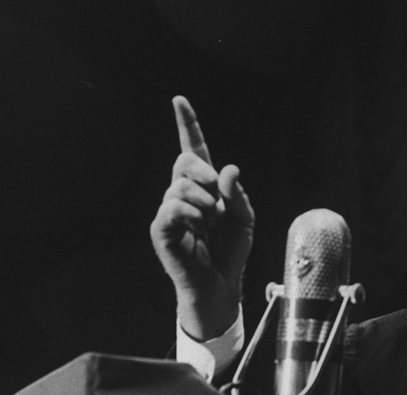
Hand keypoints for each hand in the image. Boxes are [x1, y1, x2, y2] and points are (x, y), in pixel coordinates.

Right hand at [150, 96, 254, 340]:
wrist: (222, 282)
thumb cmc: (231, 249)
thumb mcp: (245, 217)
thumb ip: (238, 192)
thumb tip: (228, 168)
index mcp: (204, 187)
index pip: (193, 150)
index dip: (187, 125)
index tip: (179, 100)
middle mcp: (182, 193)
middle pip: (184, 161)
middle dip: (206, 175)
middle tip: (219, 203)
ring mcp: (169, 209)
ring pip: (181, 186)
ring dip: (205, 204)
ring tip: (210, 225)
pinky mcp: (161, 228)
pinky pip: (173, 207)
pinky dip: (194, 215)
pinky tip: (200, 229)